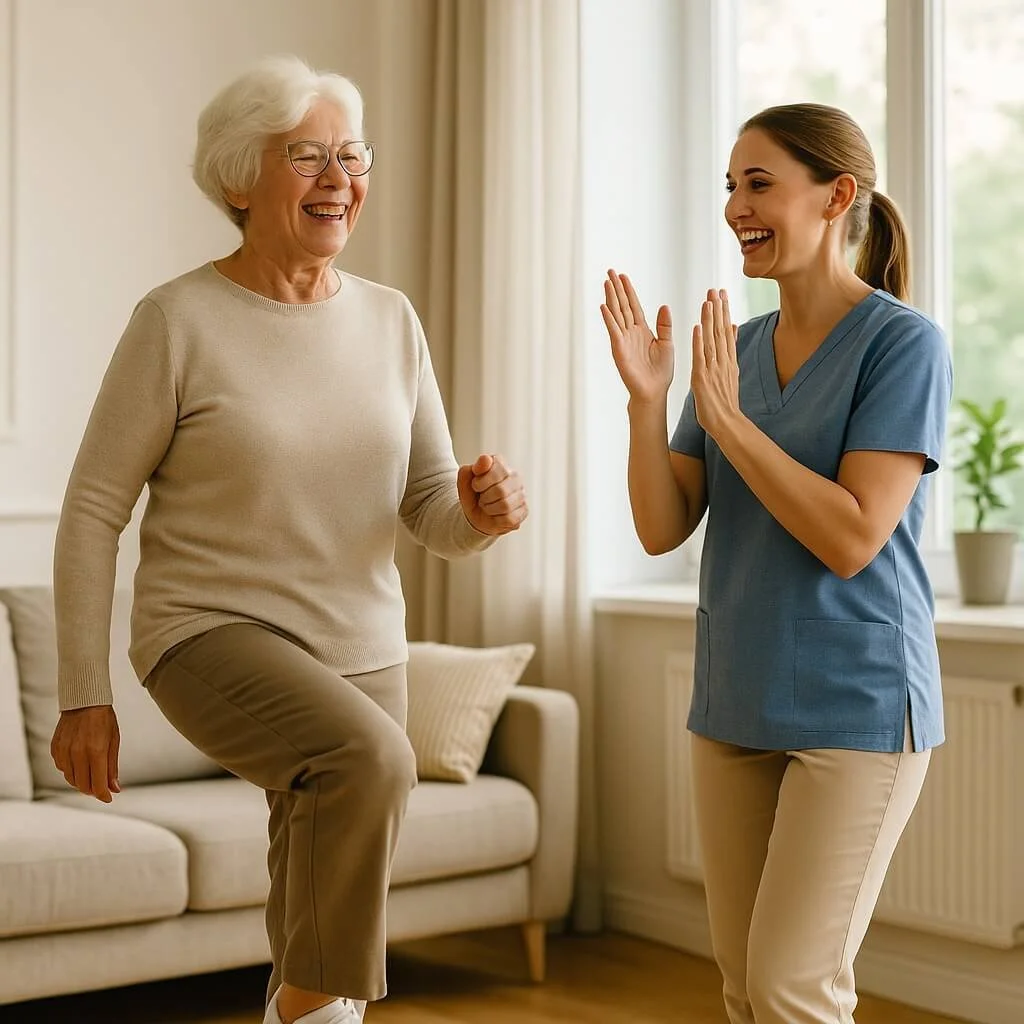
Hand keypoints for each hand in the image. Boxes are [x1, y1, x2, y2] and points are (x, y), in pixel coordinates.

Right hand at [50, 705, 120, 802]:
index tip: (108, 798)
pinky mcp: (55, 748)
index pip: (98, 784)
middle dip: (93, 790)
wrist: (84, 701)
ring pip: (70, 779)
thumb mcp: (114, 741)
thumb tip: (114, 789)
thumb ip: (112, 767)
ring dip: (81, 782)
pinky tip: (79, 764)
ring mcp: (64, 751)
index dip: (103, 795)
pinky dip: (71, 771)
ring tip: (91, 775)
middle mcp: (78, 753)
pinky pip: (62, 768)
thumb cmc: (104, 720)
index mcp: (96, 751)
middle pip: (83, 785)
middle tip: (101, 788)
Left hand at [457, 454, 527, 535]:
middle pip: (500, 490)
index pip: (493, 471)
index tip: (475, 486)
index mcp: (499, 464)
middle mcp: (514, 476)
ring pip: (505, 505)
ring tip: (487, 506)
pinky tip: (495, 514)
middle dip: (484, 498)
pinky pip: (509, 518)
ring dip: (490, 509)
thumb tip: (485, 460)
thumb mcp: (463, 483)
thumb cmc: (472, 495)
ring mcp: (521, 494)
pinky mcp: (524, 510)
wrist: (476, 514)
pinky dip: (497, 519)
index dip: (479, 482)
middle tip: (481, 498)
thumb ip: (469, 470)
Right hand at [601, 269, 673, 403]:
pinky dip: (609, 318)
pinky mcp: (619, 349)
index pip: (634, 305)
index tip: (623, 276)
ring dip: (611, 298)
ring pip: (617, 314)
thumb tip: (665, 305)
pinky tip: (604, 306)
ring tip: (606, 282)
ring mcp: (623, 340)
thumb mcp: (667, 344)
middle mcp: (630, 332)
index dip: (629, 291)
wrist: (654, 391)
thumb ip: (664, 325)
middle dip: (617, 288)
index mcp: (642, 330)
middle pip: (622, 305)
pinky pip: (614, 330)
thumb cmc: (660, 372)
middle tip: (610, 271)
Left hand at [692, 289, 742, 439]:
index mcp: (729, 359)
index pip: (727, 330)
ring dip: (709, 320)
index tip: (722, 294)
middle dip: (718, 309)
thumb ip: (731, 349)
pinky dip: (699, 342)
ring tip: (708, 301)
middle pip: (721, 330)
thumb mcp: (731, 371)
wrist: (727, 422)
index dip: (724, 311)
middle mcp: (722, 361)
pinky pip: (700, 357)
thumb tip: (734, 327)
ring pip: (711, 340)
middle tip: (715, 289)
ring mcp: (713, 369)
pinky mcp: (702, 378)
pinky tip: (698, 327)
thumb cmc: (726, 401)